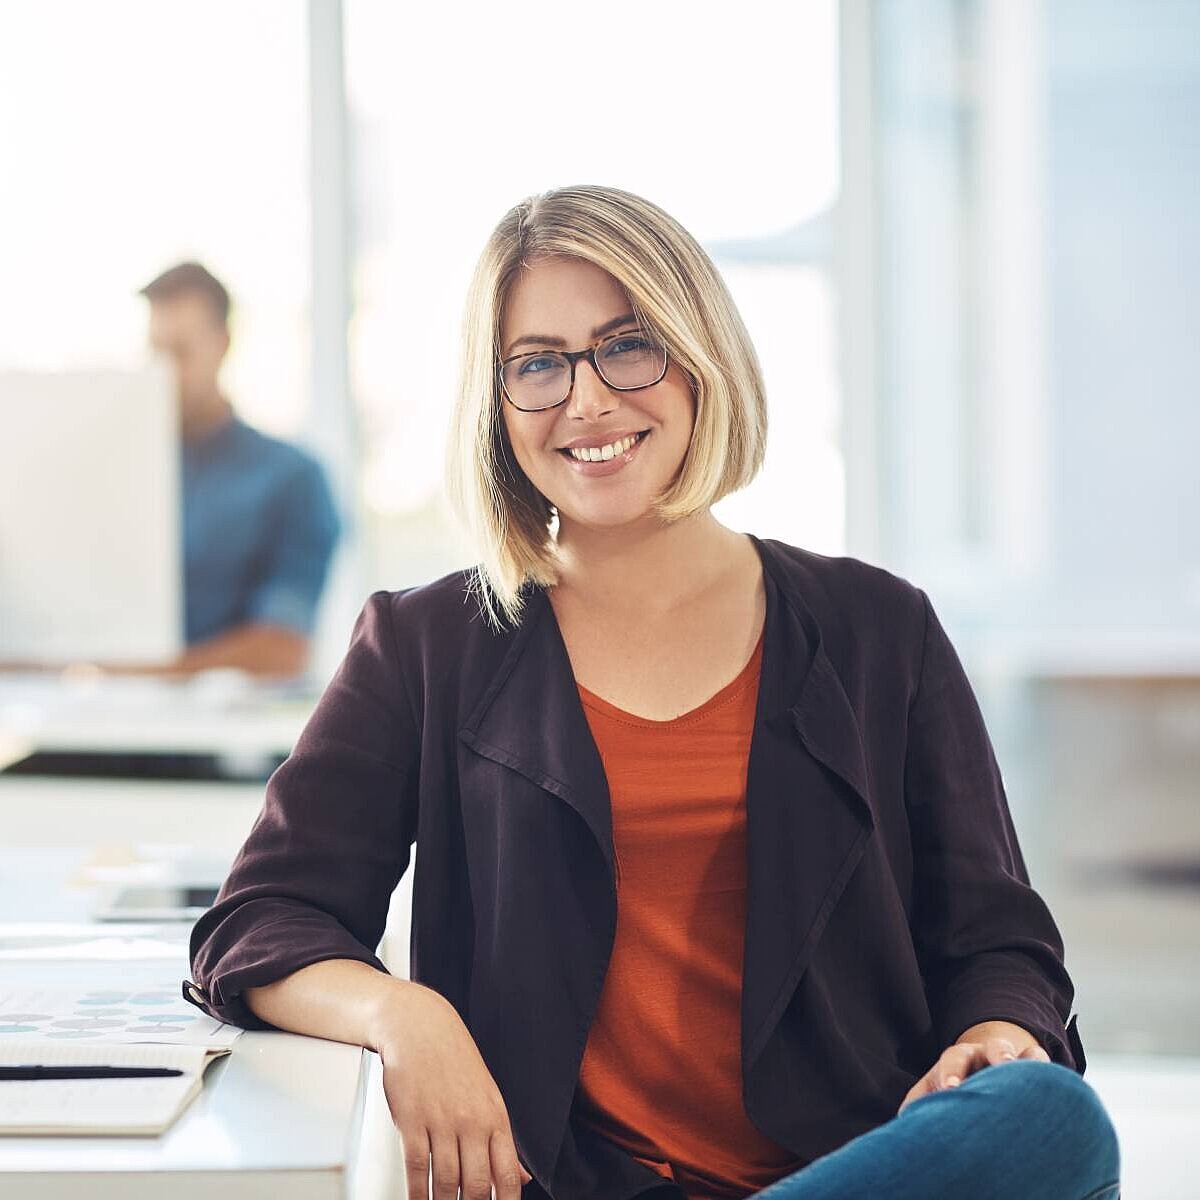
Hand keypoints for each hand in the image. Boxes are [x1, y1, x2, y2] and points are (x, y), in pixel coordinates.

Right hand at [375, 985, 533, 1199]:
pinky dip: (417, 1193)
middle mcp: (471, 1121)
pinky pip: (417, 1167)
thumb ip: (503, 1140)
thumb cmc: (454, 1061)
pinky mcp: (412, 1119)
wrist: (420, 1027)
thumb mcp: (488, 1096)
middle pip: (477, 1185)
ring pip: (446, 1181)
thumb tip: (521, 1178)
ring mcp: (441, 1121)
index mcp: (495, 1117)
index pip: (508, 1173)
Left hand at [898, 1020, 1050, 1114]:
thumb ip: (920, 1103)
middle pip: (993, 1048)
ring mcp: (1016, 1061)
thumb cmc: (953, 1086)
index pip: (953, 1060)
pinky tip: (1058, 1089)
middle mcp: (988, 1055)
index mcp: (958, 1058)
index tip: (951, 1088)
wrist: (981, 1068)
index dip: (952, 1073)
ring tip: (1036, 1074)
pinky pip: (1048, 1068)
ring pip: (1028, 1054)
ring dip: (1031, 1062)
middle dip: (998, 1056)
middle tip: (1003, 1066)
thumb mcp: (933, 1090)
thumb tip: (905, 1122)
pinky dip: (1051, 1074)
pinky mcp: (1038, 1072)